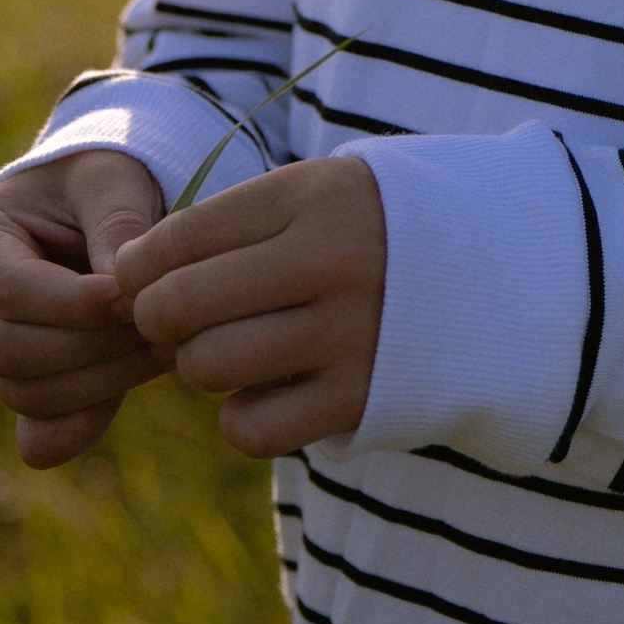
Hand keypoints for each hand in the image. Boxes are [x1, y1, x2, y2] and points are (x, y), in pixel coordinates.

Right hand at [0, 149, 168, 469]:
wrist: (97, 208)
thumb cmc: (99, 182)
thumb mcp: (110, 178)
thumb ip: (116, 222)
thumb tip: (124, 292)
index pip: (11, 292)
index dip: (72, 303)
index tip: (130, 297)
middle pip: (13, 352)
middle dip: (94, 346)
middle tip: (164, 326)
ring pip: (29, 394)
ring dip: (104, 381)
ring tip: (168, 347)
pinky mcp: (26, 389)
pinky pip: (39, 432)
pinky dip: (80, 428)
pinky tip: (126, 398)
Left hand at [112, 155, 386, 457]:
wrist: (499, 278)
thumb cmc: (373, 233)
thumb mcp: (317, 195)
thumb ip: (228, 225)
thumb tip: (123, 278)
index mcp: (320, 196)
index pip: (180, 236)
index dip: (138, 265)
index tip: (145, 275)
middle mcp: (336, 260)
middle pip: (180, 304)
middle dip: (155, 317)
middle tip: (174, 318)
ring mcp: (352, 334)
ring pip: (207, 365)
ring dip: (198, 363)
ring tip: (225, 347)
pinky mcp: (360, 400)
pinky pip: (250, 428)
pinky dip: (241, 416)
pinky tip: (265, 389)